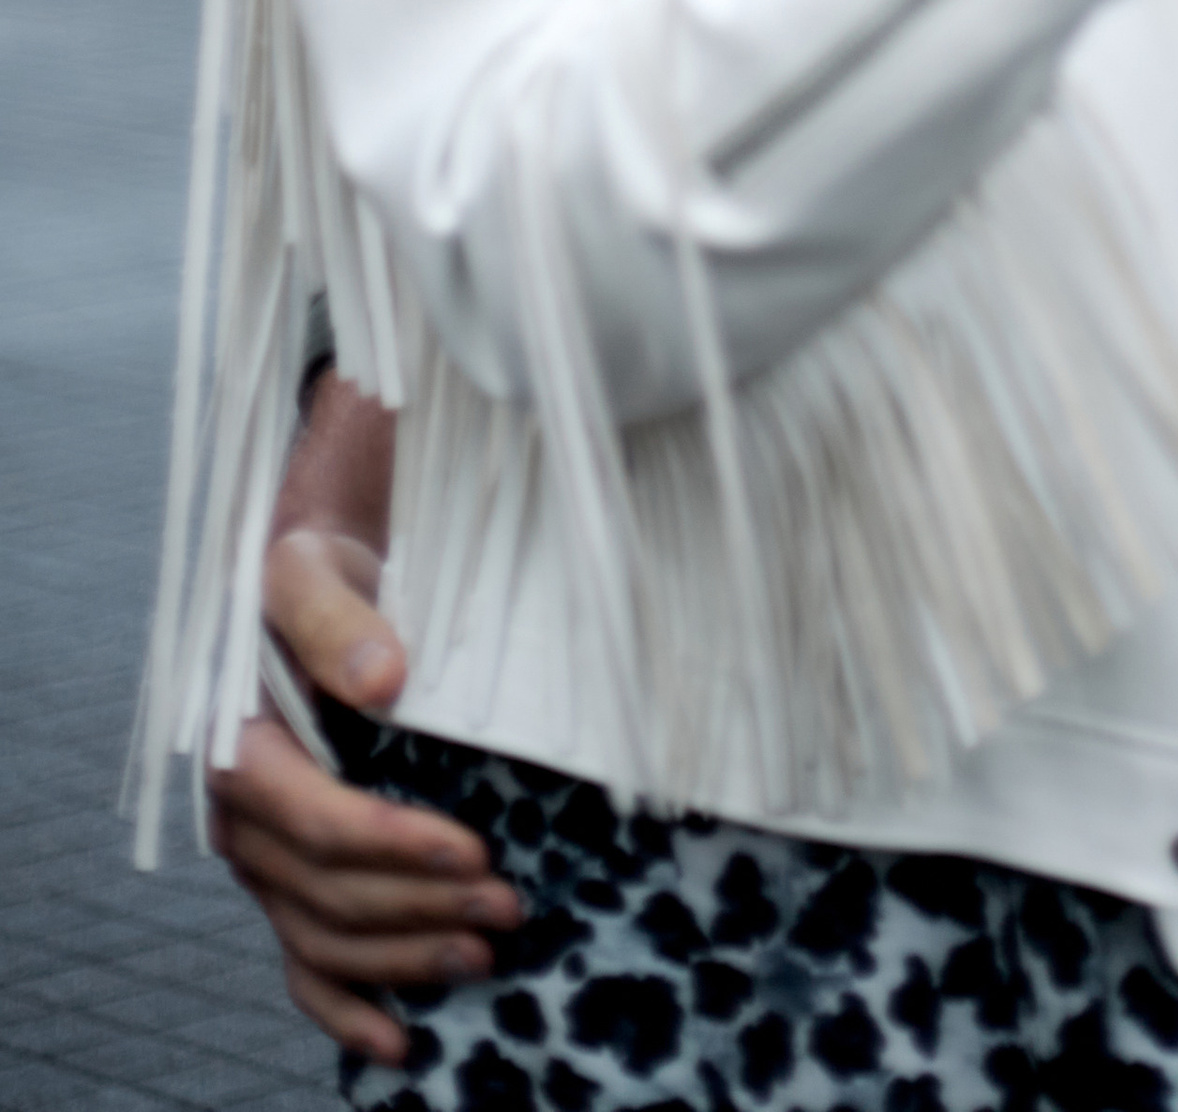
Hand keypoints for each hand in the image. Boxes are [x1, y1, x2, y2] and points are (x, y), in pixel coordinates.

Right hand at [208, 516, 520, 1065]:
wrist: (315, 582)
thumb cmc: (315, 572)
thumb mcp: (312, 568)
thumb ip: (333, 618)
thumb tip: (383, 678)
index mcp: (238, 751)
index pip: (313, 824)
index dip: (390, 847)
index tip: (470, 852)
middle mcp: (245, 819)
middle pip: (327, 893)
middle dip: (417, 910)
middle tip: (507, 906)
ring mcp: (268, 859)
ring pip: (324, 938)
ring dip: (402, 959)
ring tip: (486, 955)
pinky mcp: (294, 878)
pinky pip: (304, 963)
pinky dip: (345, 1009)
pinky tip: (399, 1041)